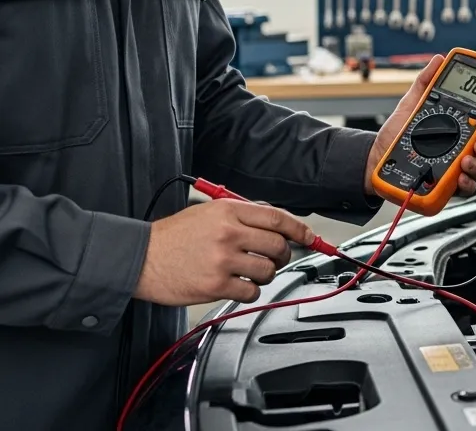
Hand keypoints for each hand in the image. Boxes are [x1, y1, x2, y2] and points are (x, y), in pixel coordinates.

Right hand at [134, 200, 313, 305]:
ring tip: (247, 271)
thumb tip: (275, 224)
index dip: (299, 229)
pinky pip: (251, 291)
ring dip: (264, 274)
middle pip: (278, 246)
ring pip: (268, 270)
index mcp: (228, 211)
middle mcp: (228, 234)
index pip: (277, 218)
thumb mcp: (206, 212)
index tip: (309, 237)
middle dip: (282, 255)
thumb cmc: (172, 237)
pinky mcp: (216, 285)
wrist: (138, 258)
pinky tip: (235, 285)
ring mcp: (223, 261)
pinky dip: (249, 291)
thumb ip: (240, 215)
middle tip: (274, 259)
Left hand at [365, 54, 475, 198]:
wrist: (376, 157)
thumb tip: (438, 61)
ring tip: (466, 160)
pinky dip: (467, 183)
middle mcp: (463, 148)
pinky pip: (466, 187)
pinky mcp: (448, 185)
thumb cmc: (397, 133)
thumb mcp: (412, 103)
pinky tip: (459, 177)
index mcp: (460, 127)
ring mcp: (457, 168)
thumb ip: (427, 82)